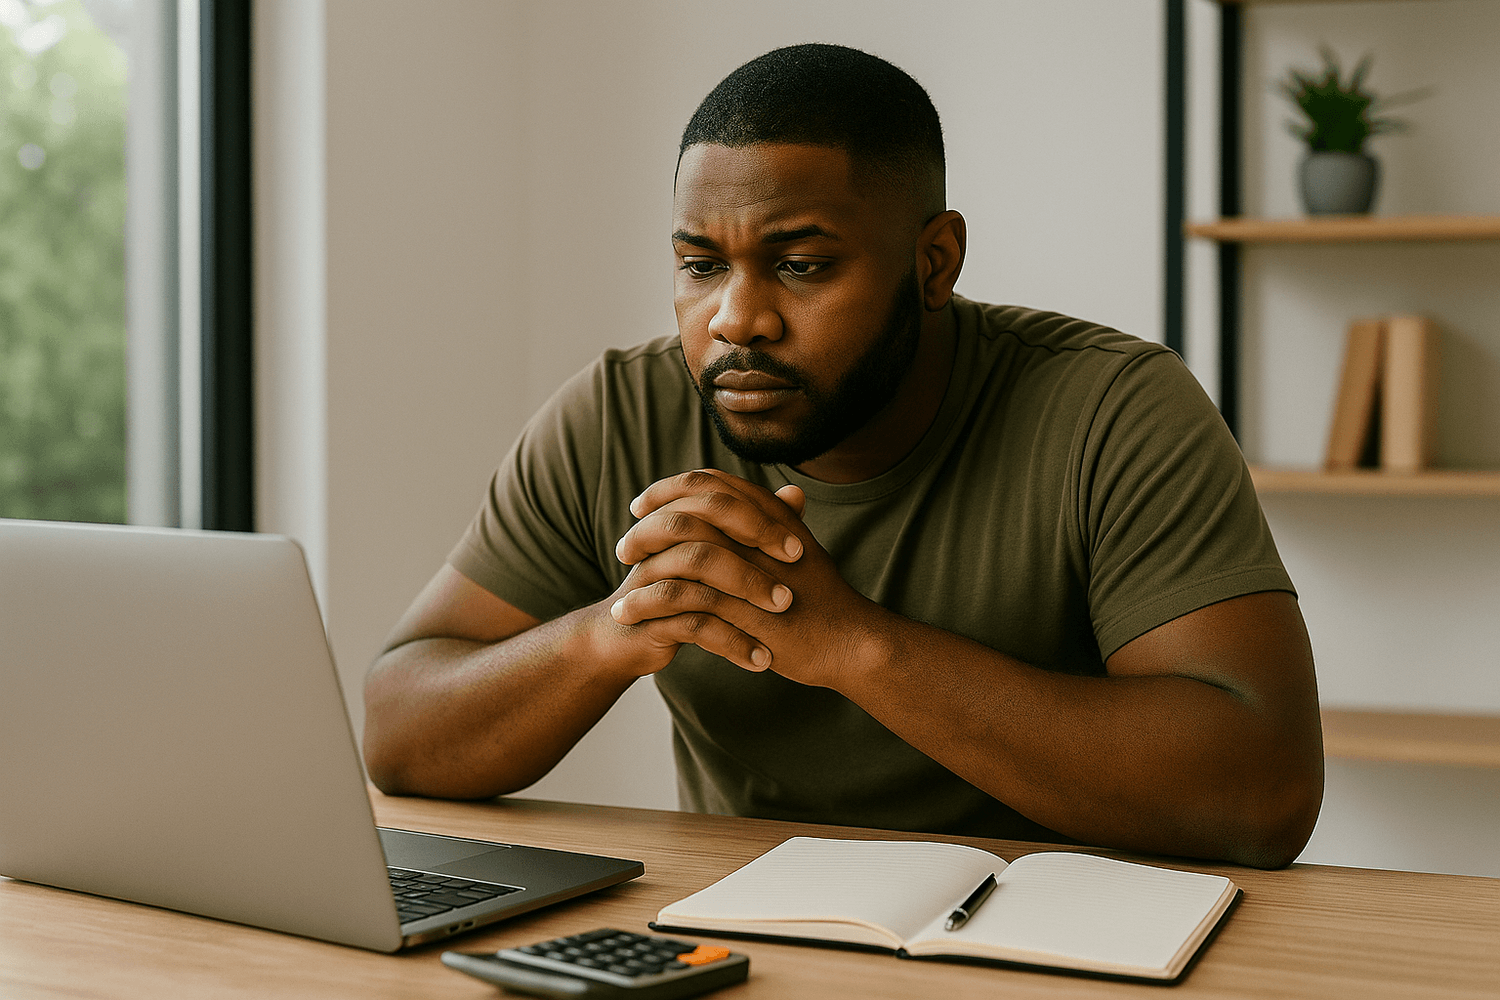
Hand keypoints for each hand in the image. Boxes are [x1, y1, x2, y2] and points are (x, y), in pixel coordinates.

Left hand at [609, 470, 884, 688]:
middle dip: (648, 529)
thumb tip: (784, 495)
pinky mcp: (746, 609)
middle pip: (689, 514)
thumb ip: (784, 520)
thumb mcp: (805, 549)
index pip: (710, 485)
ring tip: (620, 595)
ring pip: (681, 557)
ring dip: (643, 574)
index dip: (670, 489)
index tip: (642, 504)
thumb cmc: (825, 599)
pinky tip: (629, 615)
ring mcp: (754, 571)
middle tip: (624, 548)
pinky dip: (651, 604)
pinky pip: (685, 599)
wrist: (851, 642)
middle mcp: (761, 536)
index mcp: (773, 516)